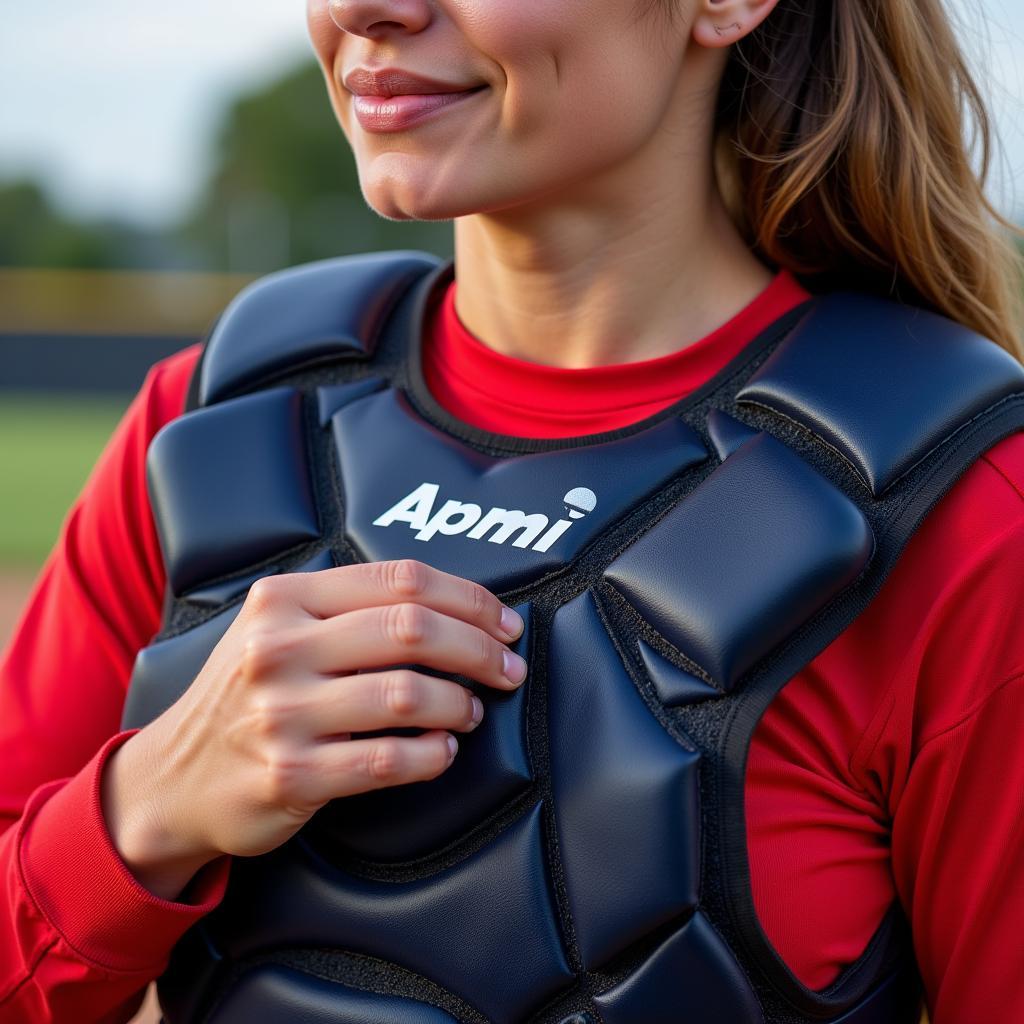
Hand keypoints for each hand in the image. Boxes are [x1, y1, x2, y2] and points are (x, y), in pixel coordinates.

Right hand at [100, 559, 525, 899]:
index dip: (467, 599)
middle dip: (479, 648)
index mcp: (283, 599)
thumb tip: (454, 608)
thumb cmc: (246, 695)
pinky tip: (443, 750)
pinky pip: (388, 759)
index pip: (400, 580)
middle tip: (508, 667)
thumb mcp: (276, 629)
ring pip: (407, 694)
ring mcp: (282, 713)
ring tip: (471, 710)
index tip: (502, 622)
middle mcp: (278, 648)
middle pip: (412, 629)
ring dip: (460, 702)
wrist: (172, 779)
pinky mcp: (291, 774)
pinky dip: (432, 754)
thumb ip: (347, 608)